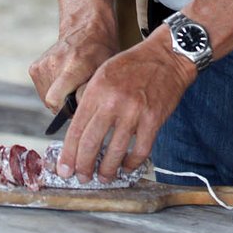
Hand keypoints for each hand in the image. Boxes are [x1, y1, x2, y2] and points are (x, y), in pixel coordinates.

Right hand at [29, 17, 118, 112]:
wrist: (85, 28)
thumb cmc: (100, 52)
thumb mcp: (104, 71)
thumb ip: (91, 92)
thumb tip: (78, 112)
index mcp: (73, 65)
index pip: (55, 100)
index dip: (68, 110)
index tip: (81, 104)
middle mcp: (54, 63)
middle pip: (53, 104)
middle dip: (66, 105)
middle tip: (80, 92)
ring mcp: (42, 65)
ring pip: (47, 99)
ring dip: (60, 98)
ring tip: (73, 82)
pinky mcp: (34, 68)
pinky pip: (43, 91)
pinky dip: (53, 90)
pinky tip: (64, 78)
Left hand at [56, 28, 195, 182]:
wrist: (167, 56)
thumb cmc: (134, 65)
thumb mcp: (104, 74)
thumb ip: (91, 100)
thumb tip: (79, 133)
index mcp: (97, 89)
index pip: (76, 129)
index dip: (69, 154)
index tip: (65, 169)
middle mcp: (113, 101)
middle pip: (91, 144)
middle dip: (83, 167)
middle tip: (82, 177)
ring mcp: (134, 111)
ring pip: (114, 152)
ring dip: (106, 170)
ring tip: (103, 177)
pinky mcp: (153, 119)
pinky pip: (140, 150)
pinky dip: (131, 163)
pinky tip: (126, 167)